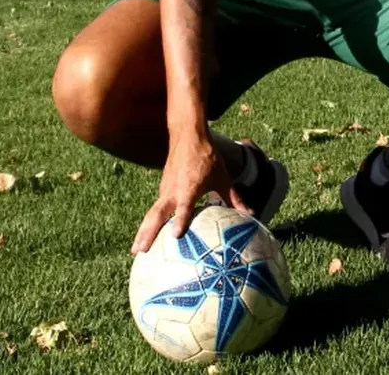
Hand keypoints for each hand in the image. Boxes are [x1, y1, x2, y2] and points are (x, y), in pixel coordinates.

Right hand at [132, 132, 246, 254]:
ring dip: (143, 230)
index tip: (175, 235)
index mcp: (189, 188)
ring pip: (152, 212)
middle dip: (147, 233)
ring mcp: (165, 189)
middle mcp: (173, 190)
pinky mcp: (163, 187)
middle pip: (157, 214)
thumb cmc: (207, 158)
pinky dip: (149, 221)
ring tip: (137, 250)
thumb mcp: (223, 178)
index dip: (180, 220)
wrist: (188, 136)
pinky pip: (155, 207)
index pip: (183, 207)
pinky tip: (147, 235)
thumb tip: (251, 214)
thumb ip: (234, 199)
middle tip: (140, 252)